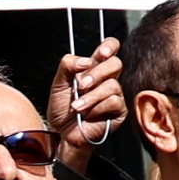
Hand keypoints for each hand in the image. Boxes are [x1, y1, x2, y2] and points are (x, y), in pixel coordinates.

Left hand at [50, 43, 125, 160]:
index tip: (101, 53)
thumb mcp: (58, 83)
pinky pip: (113, 101)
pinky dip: (96, 108)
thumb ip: (68, 65)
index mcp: (94, 69)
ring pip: (112, 85)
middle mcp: (107, 79)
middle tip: (80, 86)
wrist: (61, 133)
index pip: (109, 49)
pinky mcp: (119, 110)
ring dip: (91, 97)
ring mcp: (115, 95)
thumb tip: (86, 60)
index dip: (109, 46)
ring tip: (77, 107)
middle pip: (115, 63)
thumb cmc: (62, 110)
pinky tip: (87, 115)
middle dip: (96, 74)